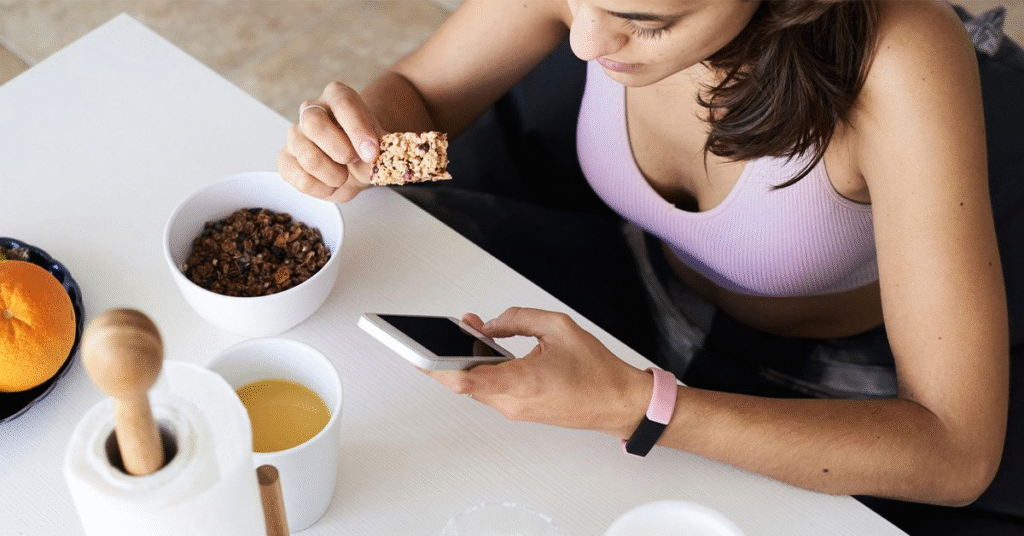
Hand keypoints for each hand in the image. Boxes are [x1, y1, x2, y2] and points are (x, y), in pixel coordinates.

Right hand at [277, 82, 385, 202]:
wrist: (355, 164)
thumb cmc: (366, 150)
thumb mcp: (382, 147)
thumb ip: (383, 151)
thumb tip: (377, 158)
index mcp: (338, 97)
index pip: (343, 104)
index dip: (358, 130)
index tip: (371, 153)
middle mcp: (312, 110)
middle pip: (314, 124)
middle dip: (339, 150)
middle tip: (354, 161)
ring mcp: (295, 134)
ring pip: (307, 155)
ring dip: (333, 175)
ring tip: (344, 176)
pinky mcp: (285, 159)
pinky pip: (297, 176)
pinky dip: (319, 188)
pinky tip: (329, 184)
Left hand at [428, 307, 651, 437]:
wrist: (618, 403)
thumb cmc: (596, 372)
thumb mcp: (559, 328)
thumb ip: (518, 319)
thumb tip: (489, 324)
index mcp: (522, 382)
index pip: (466, 381)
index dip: (437, 367)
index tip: (418, 354)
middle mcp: (513, 402)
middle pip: (465, 380)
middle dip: (454, 350)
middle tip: (459, 325)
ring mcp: (515, 410)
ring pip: (476, 385)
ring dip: (470, 361)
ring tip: (474, 333)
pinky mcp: (519, 411)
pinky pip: (491, 390)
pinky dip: (485, 370)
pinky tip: (489, 352)